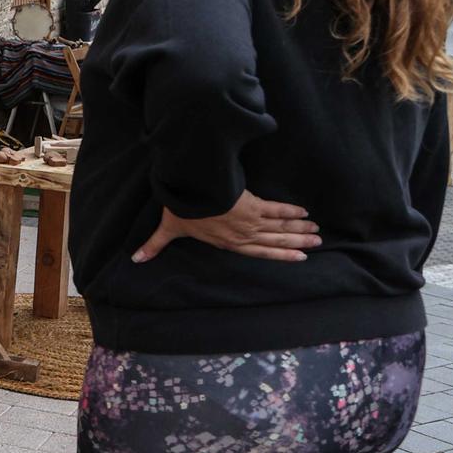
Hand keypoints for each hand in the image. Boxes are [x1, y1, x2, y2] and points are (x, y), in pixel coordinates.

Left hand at [133, 191, 320, 263]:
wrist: (194, 192)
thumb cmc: (183, 211)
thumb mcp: (168, 229)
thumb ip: (155, 245)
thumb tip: (135, 260)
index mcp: (228, 242)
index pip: (258, 252)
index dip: (279, 255)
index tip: (297, 258)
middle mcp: (243, 235)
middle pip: (276, 241)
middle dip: (297, 243)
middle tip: (316, 244)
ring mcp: (251, 221)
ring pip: (280, 227)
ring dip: (299, 229)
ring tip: (316, 231)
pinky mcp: (254, 205)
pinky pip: (277, 210)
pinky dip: (291, 211)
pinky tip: (304, 212)